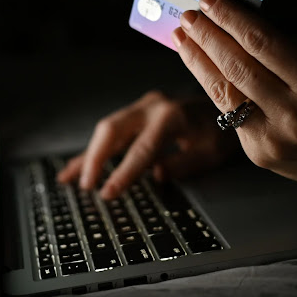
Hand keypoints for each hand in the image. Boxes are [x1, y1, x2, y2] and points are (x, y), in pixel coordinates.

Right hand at [57, 91, 239, 198]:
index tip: (107, 193)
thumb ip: (184, 164)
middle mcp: (153, 106)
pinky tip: (80, 165)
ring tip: (68, 178)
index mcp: (172, 117)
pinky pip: (113, 131)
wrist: (228, 103)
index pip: (142, 149)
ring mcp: (143, 106)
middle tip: (86, 186)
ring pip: (107, 128)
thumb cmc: (223, 131)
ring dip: (89, 154)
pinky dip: (96, 149)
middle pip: (112, 129)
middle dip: (95, 158)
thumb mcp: (212, 152)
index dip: (123, 173)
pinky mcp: (139, 112)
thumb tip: (156, 174)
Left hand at [171, 0, 296, 181]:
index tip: (211, 2)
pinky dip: (208, 84)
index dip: (231, 20)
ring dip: (198, 59)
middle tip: (190, 16)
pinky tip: (196, 65)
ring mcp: (273, 135)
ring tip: (182, 36)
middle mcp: (293, 111)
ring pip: (224, 90)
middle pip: (237, 66)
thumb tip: (236, 23)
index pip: (262, 43)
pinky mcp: (256, 152)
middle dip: (208, 36)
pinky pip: (226, 112)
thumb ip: (283, 51)